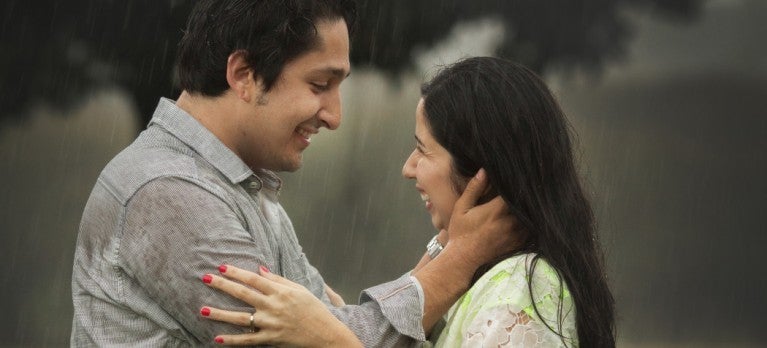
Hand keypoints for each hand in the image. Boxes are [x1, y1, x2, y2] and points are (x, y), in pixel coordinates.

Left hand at [200, 265, 361, 346]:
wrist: (325, 333)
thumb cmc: (313, 309)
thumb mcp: (299, 290)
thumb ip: (278, 280)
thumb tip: (259, 270)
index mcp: (280, 291)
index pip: (253, 279)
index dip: (236, 272)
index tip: (221, 267)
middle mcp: (273, 306)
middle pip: (242, 293)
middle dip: (222, 285)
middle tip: (205, 278)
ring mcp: (270, 323)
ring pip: (240, 318)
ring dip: (220, 313)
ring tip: (203, 310)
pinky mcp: (270, 339)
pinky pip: (247, 340)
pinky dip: (232, 340)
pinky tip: (217, 338)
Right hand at [445, 169, 522, 268]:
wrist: (463, 259)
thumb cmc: (460, 232)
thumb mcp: (462, 208)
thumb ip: (474, 189)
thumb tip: (484, 170)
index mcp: (496, 210)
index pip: (514, 192)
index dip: (517, 184)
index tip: (518, 177)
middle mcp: (509, 222)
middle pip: (525, 203)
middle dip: (524, 195)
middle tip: (528, 187)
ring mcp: (516, 234)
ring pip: (530, 216)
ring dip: (528, 208)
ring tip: (529, 200)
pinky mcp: (518, 243)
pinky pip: (530, 229)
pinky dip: (529, 221)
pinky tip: (525, 216)